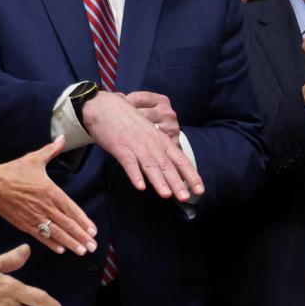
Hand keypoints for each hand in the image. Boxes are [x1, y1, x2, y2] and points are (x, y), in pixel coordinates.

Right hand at [0, 135, 97, 254]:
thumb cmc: (14, 171)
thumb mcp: (34, 159)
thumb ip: (51, 150)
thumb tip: (62, 138)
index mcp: (51, 191)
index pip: (72, 209)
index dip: (83, 221)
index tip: (93, 231)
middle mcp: (46, 206)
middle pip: (67, 224)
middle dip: (81, 237)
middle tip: (93, 246)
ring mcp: (36, 217)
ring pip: (57, 233)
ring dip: (71, 243)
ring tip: (82, 251)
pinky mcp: (25, 224)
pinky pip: (41, 236)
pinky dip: (51, 243)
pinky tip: (61, 250)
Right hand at [83, 91, 205, 201]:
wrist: (104, 107)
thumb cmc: (129, 122)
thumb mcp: (151, 133)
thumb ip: (161, 150)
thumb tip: (173, 168)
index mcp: (162, 141)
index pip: (180, 160)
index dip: (191, 175)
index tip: (200, 190)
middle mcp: (152, 144)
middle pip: (167, 166)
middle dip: (177, 183)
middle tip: (186, 198)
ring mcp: (136, 146)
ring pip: (150, 166)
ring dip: (159, 181)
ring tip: (167, 195)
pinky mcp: (120, 147)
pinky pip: (129, 163)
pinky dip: (135, 175)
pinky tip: (140, 187)